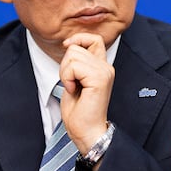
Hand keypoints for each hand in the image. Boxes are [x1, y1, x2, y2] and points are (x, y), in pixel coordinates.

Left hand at [59, 33, 114, 154]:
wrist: (86, 131)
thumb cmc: (79, 111)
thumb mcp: (75, 80)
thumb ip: (77, 62)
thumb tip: (69, 45)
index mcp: (102, 66)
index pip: (94, 38)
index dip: (79, 39)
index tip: (67, 48)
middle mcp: (106, 67)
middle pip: (76, 47)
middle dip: (65, 64)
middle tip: (71, 83)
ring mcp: (104, 72)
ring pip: (73, 55)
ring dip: (65, 72)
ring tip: (73, 87)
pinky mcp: (99, 79)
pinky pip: (74, 66)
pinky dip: (67, 78)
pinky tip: (73, 90)